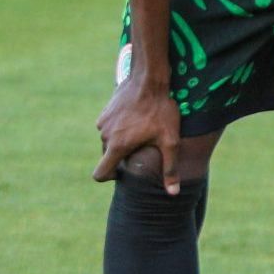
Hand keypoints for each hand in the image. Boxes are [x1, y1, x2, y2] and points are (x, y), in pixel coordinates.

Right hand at [95, 76, 183, 191]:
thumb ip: (170, 168)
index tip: (123, 172)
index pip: (99, 174)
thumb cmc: (162, 110)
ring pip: (108, 141)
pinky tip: (137, 118)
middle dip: (122, 156)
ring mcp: (102, 123)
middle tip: (143, 145)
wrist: (150, 79)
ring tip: (143, 130)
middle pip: (107, 156)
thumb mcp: (170, 141)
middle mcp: (105, 136)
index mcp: (117, 146)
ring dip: (122, 140)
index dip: (109, 177)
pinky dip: (120, 128)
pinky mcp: (104, 112)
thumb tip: (173, 194)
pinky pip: (109, 127)